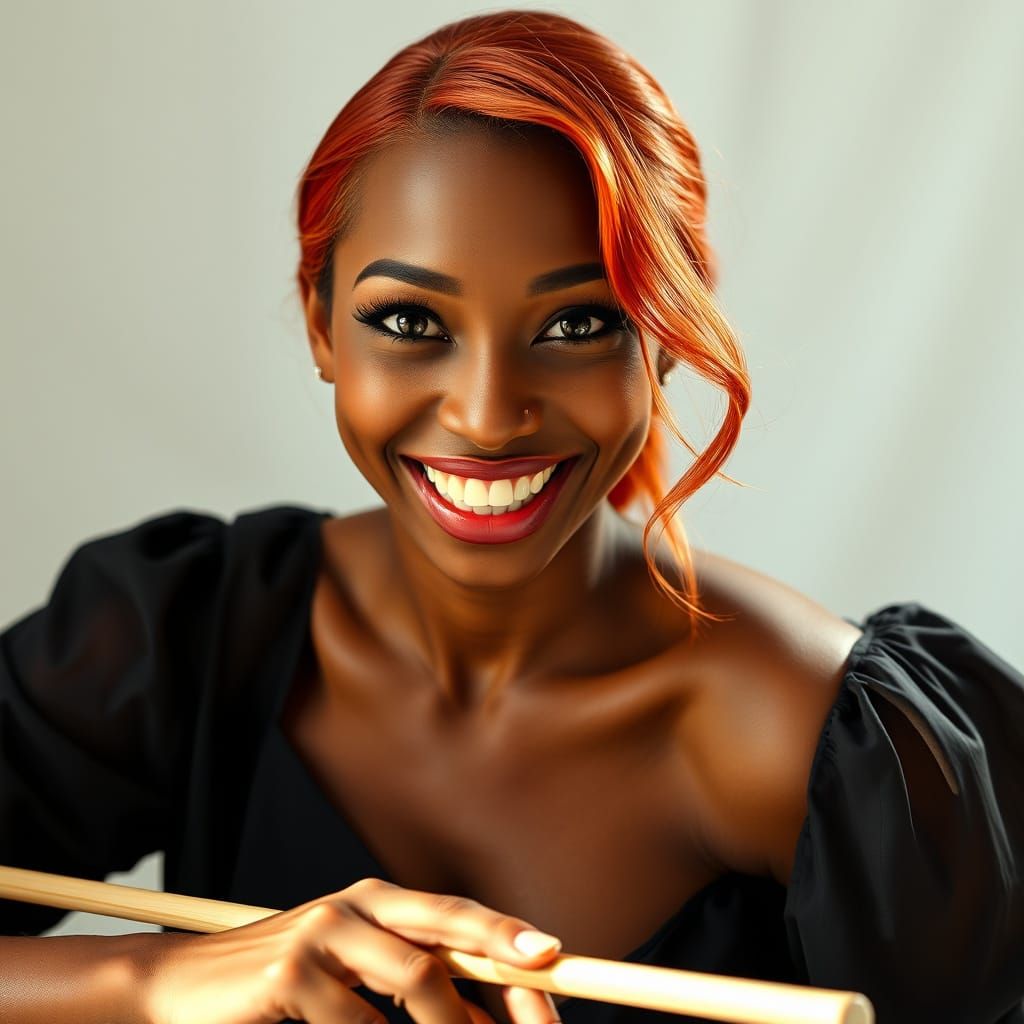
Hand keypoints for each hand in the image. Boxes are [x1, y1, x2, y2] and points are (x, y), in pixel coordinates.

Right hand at [135, 876, 562, 1023]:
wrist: (178, 988)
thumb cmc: (280, 987)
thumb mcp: (351, 977)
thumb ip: (414, 983)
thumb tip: (485, 1013)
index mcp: (378, 903)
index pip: (455, 916)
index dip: (506, 933)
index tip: (555, 957)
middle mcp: (357, 907)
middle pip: (448, 935)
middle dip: (503, 975)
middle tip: (540, 1014)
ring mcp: (323, 935)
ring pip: (417, 984)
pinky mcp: (292, 973)